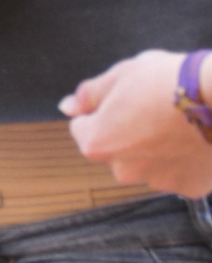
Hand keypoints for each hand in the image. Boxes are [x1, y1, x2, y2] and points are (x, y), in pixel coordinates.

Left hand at [63, 50, 211, 197]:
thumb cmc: (169, 82)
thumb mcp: (121, 75)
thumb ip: (89, 95)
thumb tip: (68, 106)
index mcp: (98, 142)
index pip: (82, 128)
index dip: (99, 111)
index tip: (121, 100)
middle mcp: (123, 170)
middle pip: (115, 149)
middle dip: (127, 133)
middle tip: (152, 109)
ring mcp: (157, 182)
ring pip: (147, 163)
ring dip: (155, 149)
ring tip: (178, 124)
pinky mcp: (189, 188)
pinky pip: (177, 172)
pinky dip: (182, 160)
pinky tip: (195, 140)